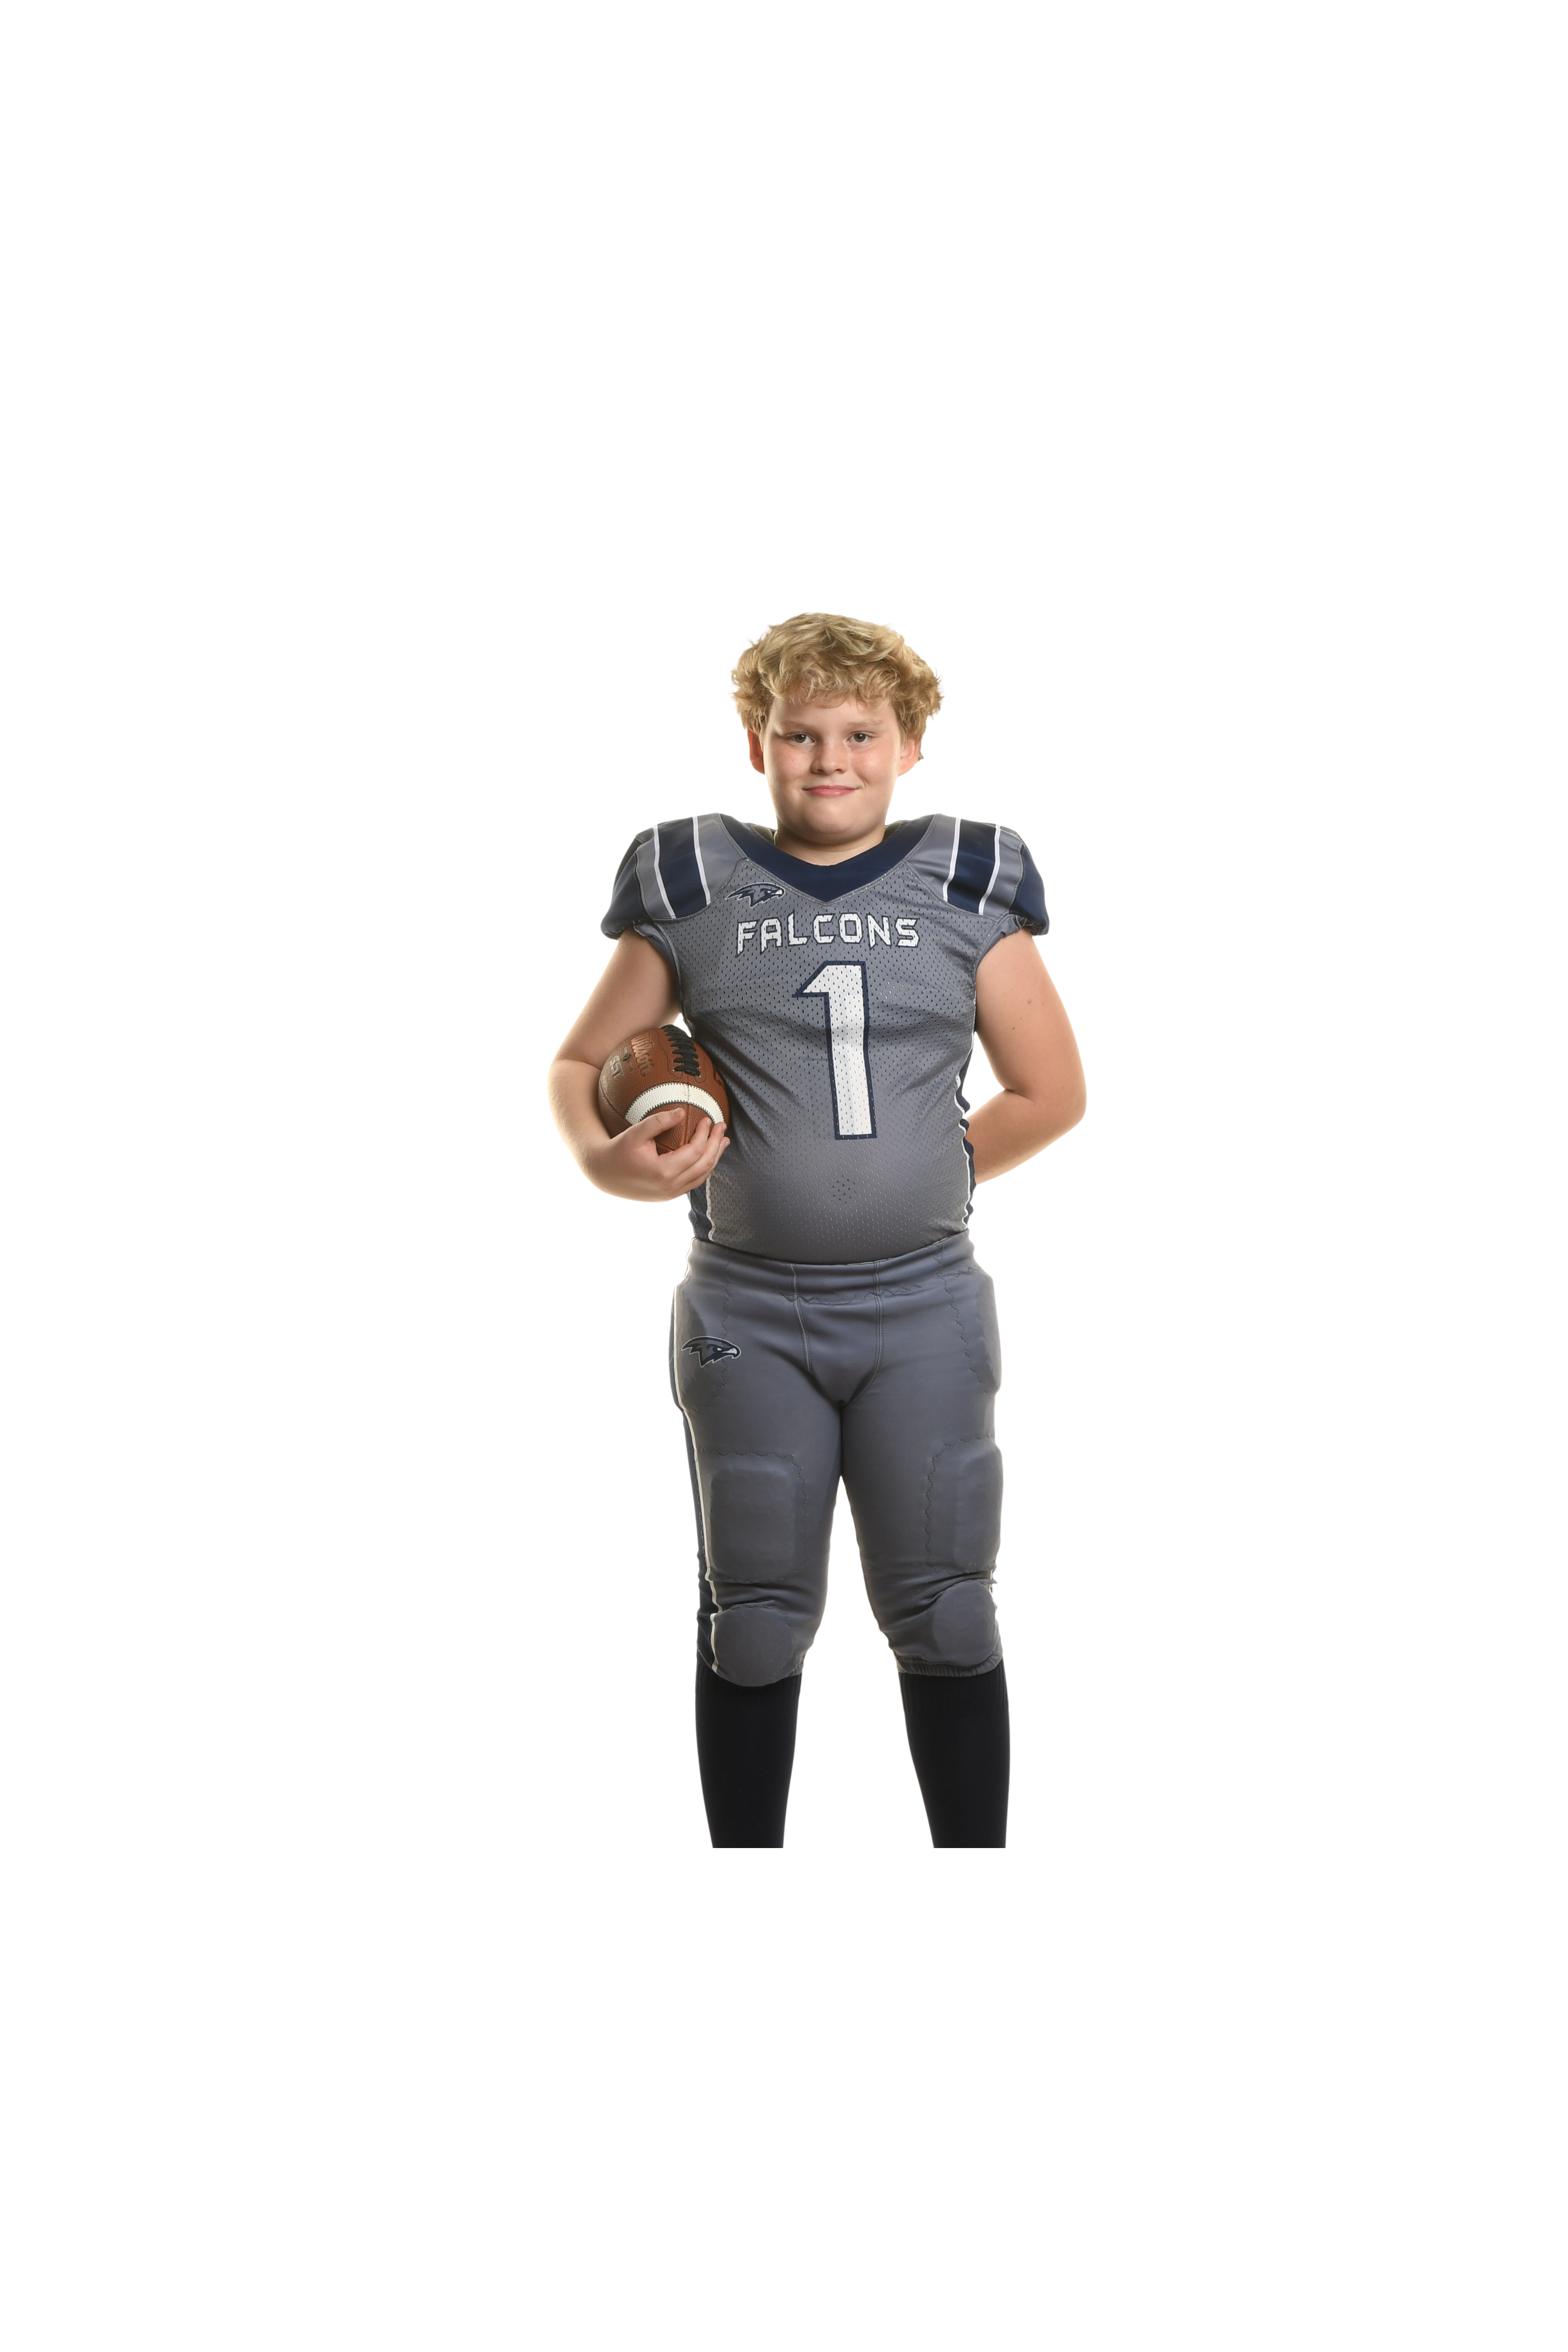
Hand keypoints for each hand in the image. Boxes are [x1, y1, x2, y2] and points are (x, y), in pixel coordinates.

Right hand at [583, 1108, 728, 1202]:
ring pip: (702, 1176)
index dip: (705, 1135)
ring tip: (723, 1141)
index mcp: (663, 1172)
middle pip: (704, 1165)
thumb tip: (682, 1112)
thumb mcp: (635, 1133)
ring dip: (715, 1157)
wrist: (604, 1175)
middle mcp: (670, 1187)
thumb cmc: (618, 1151)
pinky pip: (694, 1182)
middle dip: (716, 1144)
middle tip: (722, 1126)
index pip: (694, 1152)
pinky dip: (704, 1168)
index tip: (708, 1120)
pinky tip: (708, 1155)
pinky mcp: (670, 1196)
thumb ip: (658, 1122)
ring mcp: (671, 1194)